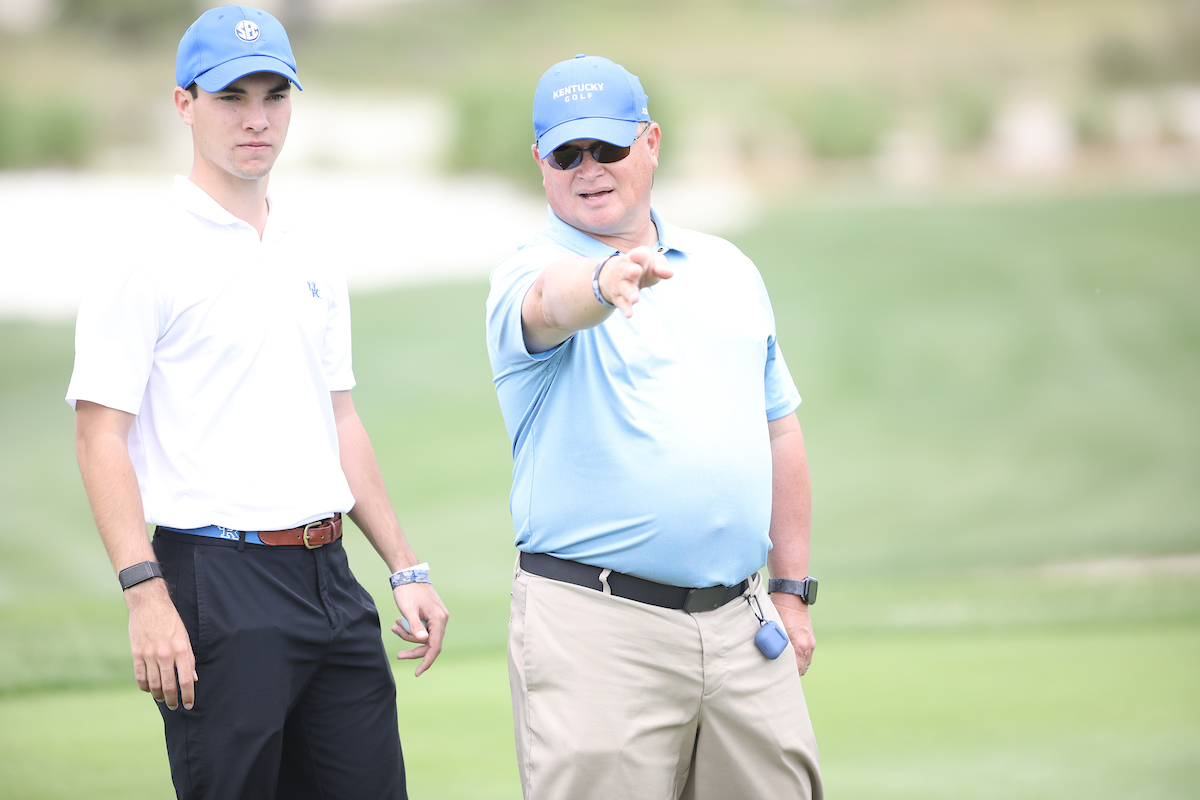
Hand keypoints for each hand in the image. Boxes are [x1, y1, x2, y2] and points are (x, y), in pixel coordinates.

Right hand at [125, 579, 196, 709]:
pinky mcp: (136, 654)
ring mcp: (149, 655)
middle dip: (172, 700)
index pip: (186, 680)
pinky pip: (140, 677)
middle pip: (169, 686)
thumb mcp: (185, 637)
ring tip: (162, 699)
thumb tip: (192, 678)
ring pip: (154, 684)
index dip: (188, 695)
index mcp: (181, 649)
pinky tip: (149, 689)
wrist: (149, 604)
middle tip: (174, 706)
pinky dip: (145, 686)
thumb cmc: (171, 620)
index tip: (189, 704)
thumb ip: (189, 658)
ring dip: (159, 695)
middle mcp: (166, 654)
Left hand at [390, 582, 448, 676]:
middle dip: (413, 648)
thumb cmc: (407, 591)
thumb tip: (423, 641)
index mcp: (438, 618)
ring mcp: (438, 616)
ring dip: (409, 635)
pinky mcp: (432, 614)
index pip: (435, 646)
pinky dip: (411, 628)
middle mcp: (441, 618)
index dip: (426, 661)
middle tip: (399, 655)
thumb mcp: (408, 610)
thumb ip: (416, 626)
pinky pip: (423, 628)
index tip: (417, 672)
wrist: (408, 573)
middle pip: (429, 643)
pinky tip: (399, 621)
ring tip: (395, 626)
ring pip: (425, 636)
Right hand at [599, 245, 673, 317]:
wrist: (617, 275)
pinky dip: (626, 308)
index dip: (638, 255)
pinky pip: (622, 303)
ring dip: (630, 293)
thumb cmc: (641, 266)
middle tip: (636, 271)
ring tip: (635, 299)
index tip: (636, 255)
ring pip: (624, 288)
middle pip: (627, 270)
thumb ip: (661, 265)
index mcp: (636, 258)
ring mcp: (621, 284)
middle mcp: (626, 270)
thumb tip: (669, 273)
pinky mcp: (619, 297)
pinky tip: (629, 314)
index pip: (639, 255)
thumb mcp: (653, 261)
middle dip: (631, 270)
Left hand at [772, 595, 815, 676]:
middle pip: (803, 668)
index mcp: (799, 646)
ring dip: (798, 664)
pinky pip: (808, 653)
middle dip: (794, 672)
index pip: (797, 670)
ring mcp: (811, 641)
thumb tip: (767, 655)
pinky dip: (801, 656)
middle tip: (782, 674)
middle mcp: (807, 645)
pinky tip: (792, 654)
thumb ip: (773, 644)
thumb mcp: (774, 630)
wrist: (791, 598)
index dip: (789, 677)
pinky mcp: (811, 637)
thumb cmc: (780, 612)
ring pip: (806, 661)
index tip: (781, 680)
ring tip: (787, 665)